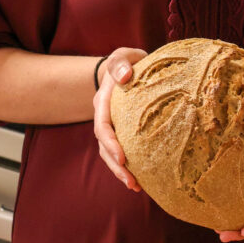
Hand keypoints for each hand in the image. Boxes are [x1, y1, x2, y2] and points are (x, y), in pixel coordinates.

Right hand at [93, 47, 146, 190]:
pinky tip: (141, 181)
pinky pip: (120, 152)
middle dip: (116, 165)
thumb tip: (124, 76)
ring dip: (120, 171)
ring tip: (135, 186)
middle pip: (104, 145)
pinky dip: (128, 167)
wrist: (127, 68)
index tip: (123, 156)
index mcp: (104, 100)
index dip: (110, 142)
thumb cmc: (128, 62)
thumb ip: (121, 62)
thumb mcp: (124, 56)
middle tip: (131, 180)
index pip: (102, 125)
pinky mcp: (121, 133)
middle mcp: (104, 116)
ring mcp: (112, 126)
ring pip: (110, 153)